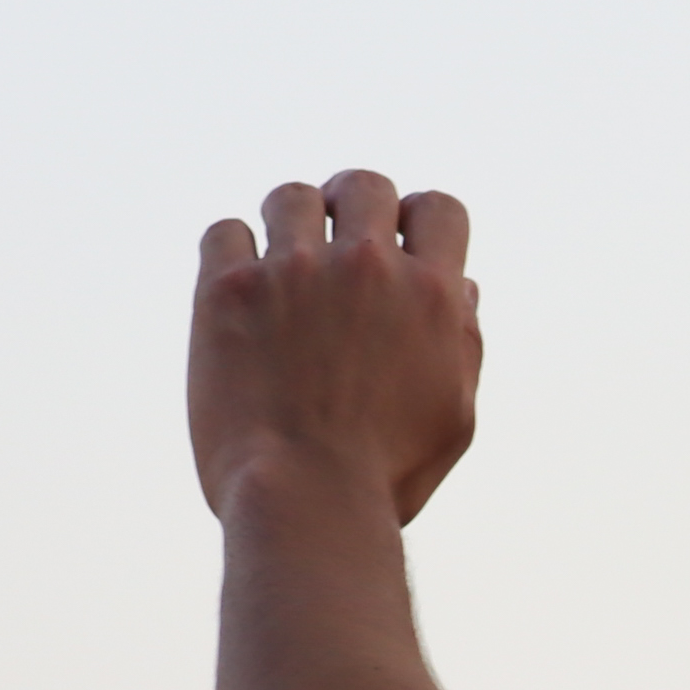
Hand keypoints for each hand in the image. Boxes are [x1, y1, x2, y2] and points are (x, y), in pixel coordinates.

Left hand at [190, 173, 483, 523]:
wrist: (304, 503)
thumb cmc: (383, 477)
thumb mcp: (453, 419)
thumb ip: (463, 343)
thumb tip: (460, 287)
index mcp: (431, 295)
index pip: (438, 208)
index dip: (417, 221)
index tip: (396, 248)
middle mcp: (367, 268)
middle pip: (363, 186)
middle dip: (349, 208)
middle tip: (330, 245)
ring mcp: (295, 272)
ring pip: (290, 197)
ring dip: (288, 226)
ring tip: (279, 272)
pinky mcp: (229, 289)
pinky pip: (225, 232)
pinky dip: (231, 256)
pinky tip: (237, 298)